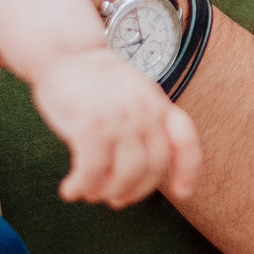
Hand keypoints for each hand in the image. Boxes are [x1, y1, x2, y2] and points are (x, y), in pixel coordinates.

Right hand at [30, 46, 203, 206]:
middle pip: (153, 167)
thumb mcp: (134, 94)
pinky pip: (92, 170)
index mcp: (158, 104)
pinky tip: (71, 190)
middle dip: (135, 191)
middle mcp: (144, 111)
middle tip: (115, 200)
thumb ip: (145, 122)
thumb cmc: (96, 81)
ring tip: (90, 193)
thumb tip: (146, 169)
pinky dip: (82, 186)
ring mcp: (120, 118)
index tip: (183, 193)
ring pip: (125, 175)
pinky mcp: (91, 125)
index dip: (188, 170)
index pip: (185, 139)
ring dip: (107, 192)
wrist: (65, 53)